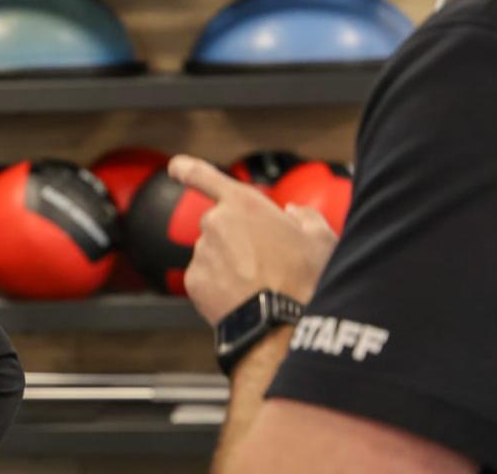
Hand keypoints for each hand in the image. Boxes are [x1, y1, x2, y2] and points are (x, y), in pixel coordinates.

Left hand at [168, 155, 338, 327]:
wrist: (283, 327)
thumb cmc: (306, 279)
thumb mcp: (321, 240)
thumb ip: (305, 217)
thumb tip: (293, 212)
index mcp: (243, 204)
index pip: (204, 175)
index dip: (187, 169)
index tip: (175, 167)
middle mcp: (215, 222)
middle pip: (220, 224)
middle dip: (236, 238)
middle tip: (266, 263)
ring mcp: (201, 253)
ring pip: (213, 254)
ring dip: (229, 264)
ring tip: (258, 286)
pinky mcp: (194, 282)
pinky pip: (206, 279)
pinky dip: (219, 287)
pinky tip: (243, 299)